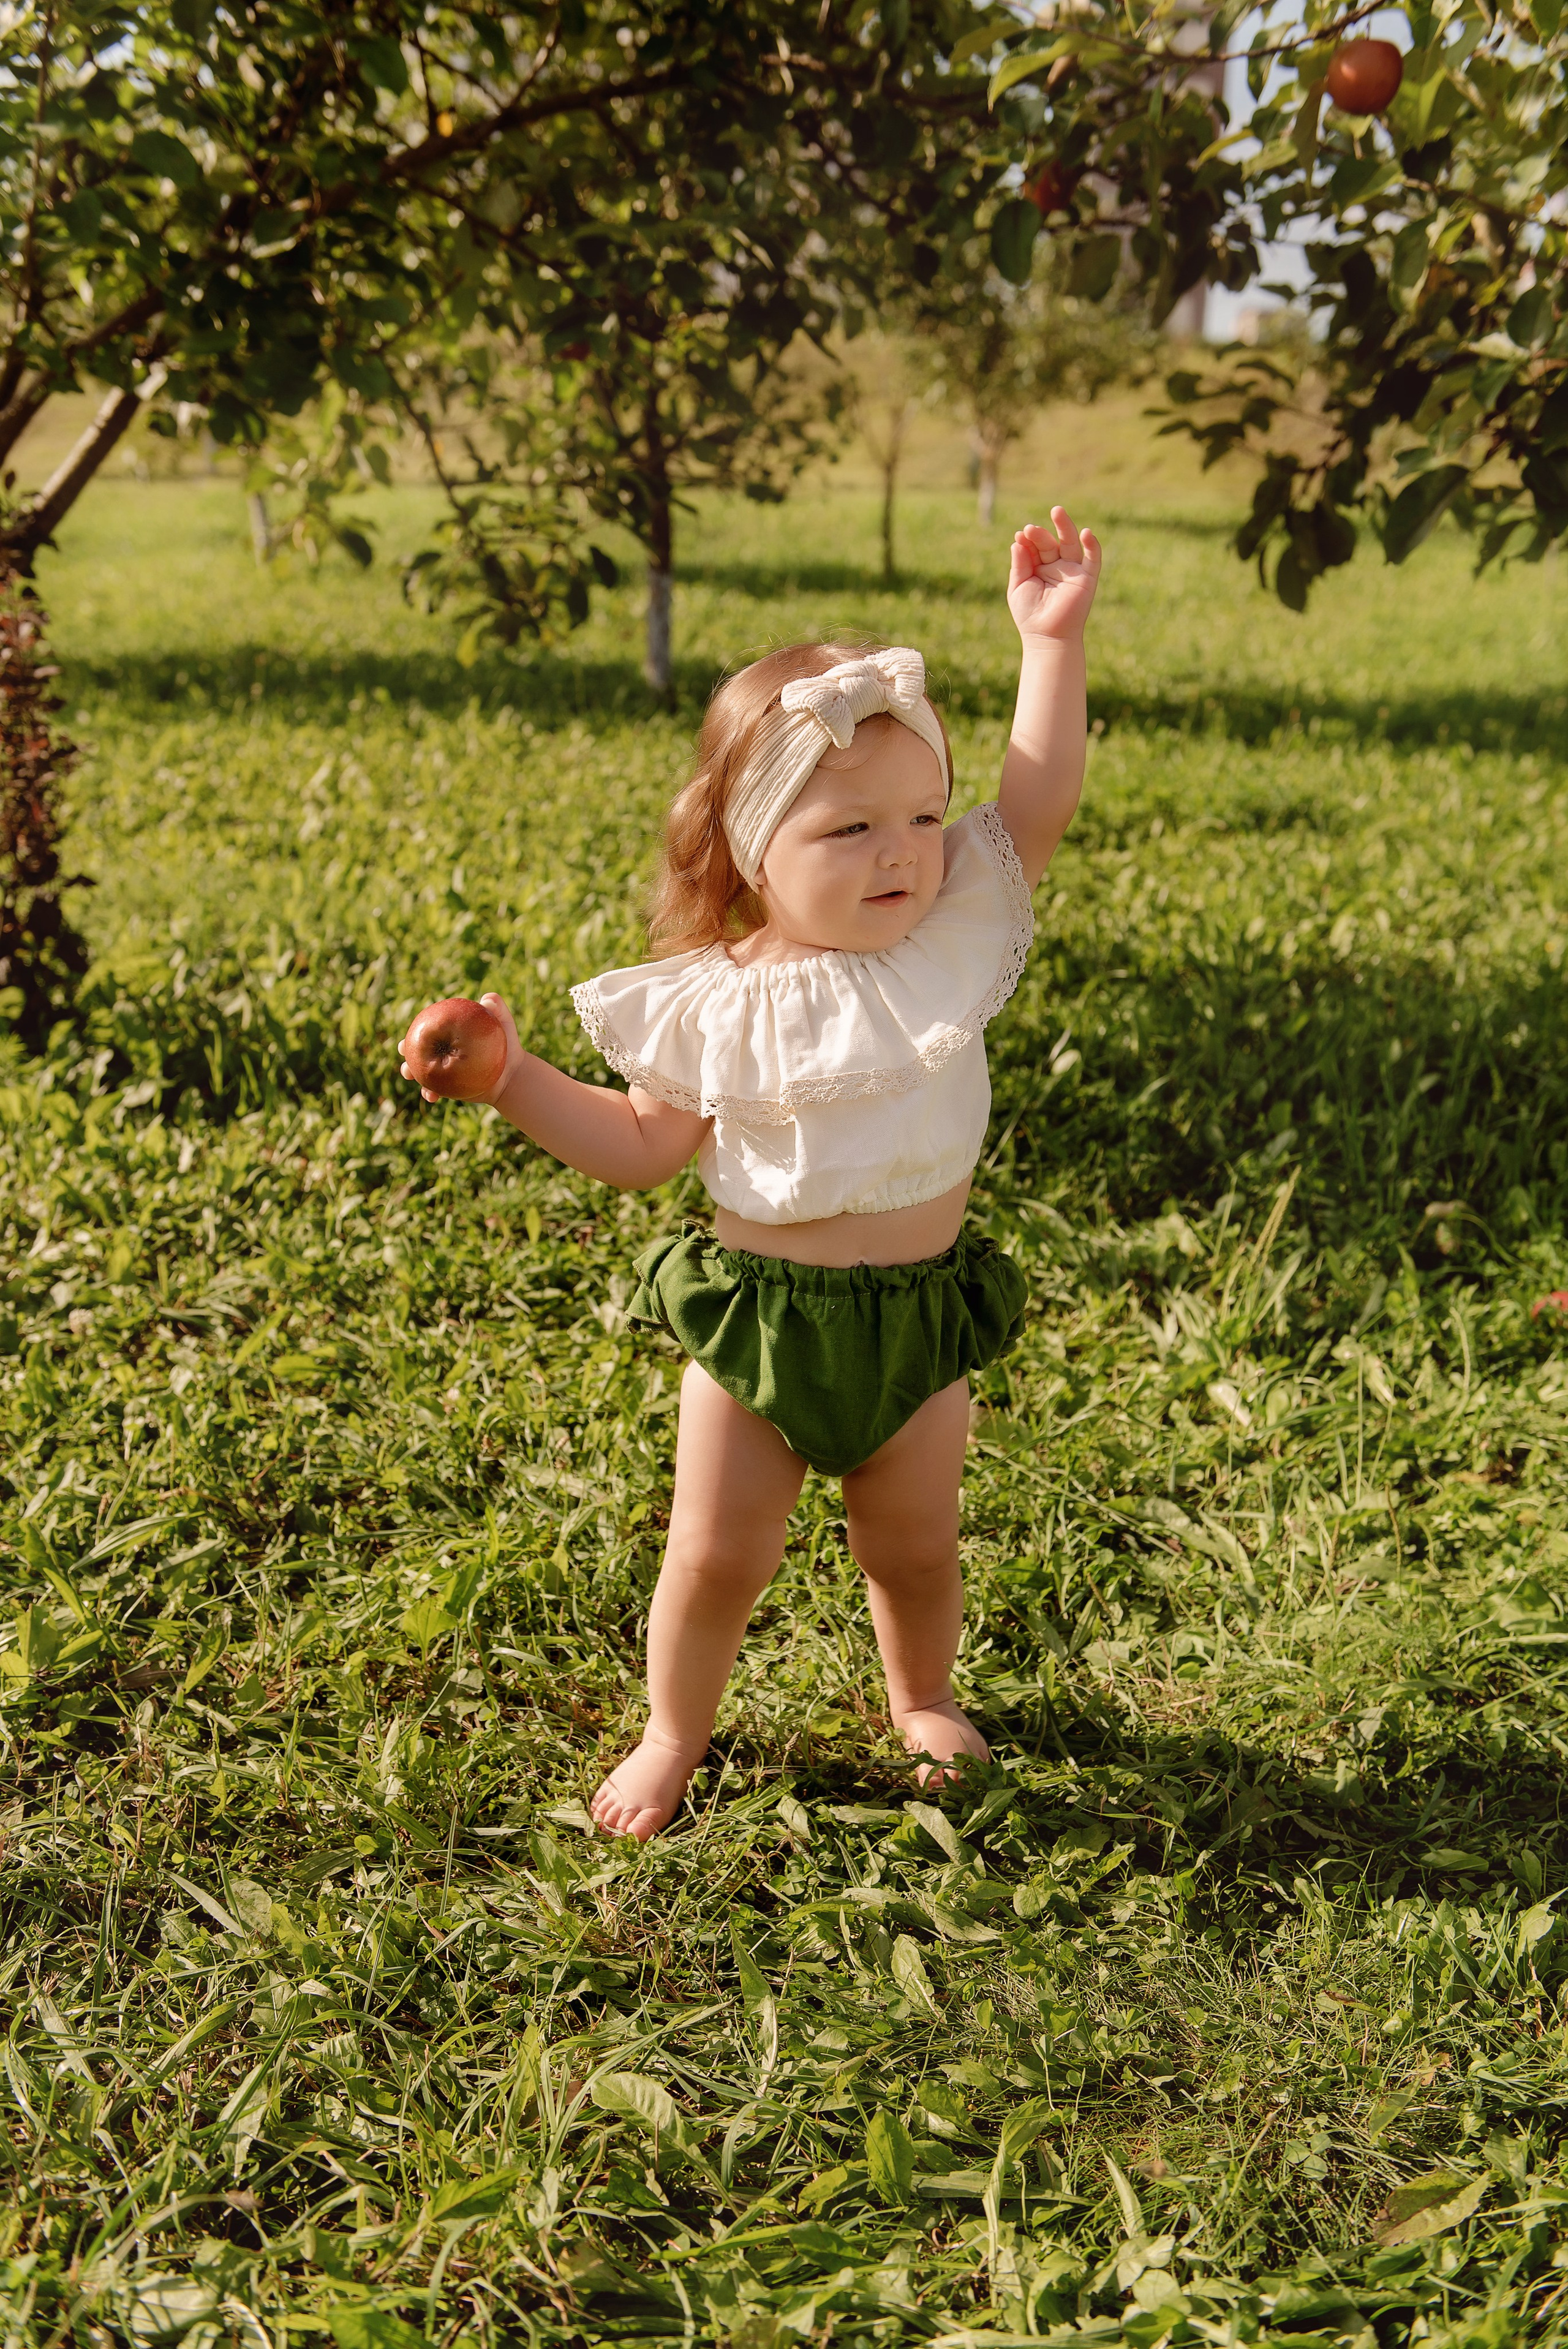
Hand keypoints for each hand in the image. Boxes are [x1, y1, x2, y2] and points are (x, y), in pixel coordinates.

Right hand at [397, 991, 525, 1105]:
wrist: (513, 1073)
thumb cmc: (507, 1044)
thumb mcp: (504, 1024)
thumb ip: (497, 1008)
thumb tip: (488, 999)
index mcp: (449, 1033)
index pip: (428, 1030)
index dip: (414, 1032)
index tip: (407, 1036)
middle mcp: (442, 1051)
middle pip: (417, 1050)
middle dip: (406, 1051)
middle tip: (404, 1051)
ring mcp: (443, 1071)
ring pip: (421, 1072)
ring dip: (411, 1073)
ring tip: (409, 1075)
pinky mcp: (448, 1087)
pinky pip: (435, 1091)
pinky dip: (430, 1093)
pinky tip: (431, 1096)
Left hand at [1007, 507, 1100, 644]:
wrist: (1046, 636)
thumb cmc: (1029, 615)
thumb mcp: (1018, 586)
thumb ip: (1019, 563)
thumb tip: (1017, 540)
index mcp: (1040, 567)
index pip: (1035, 547)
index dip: (1028, 540)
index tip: (1019, 535)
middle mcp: (1057, 566)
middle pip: (1052, 542)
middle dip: (1041, 535)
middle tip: (1029, 529)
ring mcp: (1072, 570)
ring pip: (1071, 543)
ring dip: (1065, 527)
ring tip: (1057, 511)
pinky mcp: (1087, 578)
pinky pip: (1093, 558)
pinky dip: (1092, 545)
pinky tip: (1086, 533)